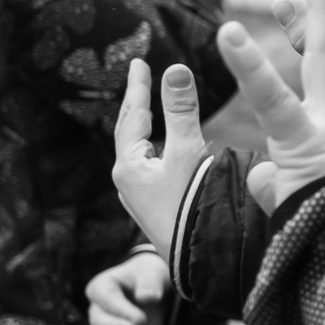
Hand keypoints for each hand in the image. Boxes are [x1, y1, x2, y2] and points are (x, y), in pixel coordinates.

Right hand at [87, 253, 170, 324]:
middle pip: (101, 324)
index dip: (120, 310)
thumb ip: (149, 283)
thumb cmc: (147, 274)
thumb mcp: (150, 271)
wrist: (152, 286)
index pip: (106, 299)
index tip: (140, 319)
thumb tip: (148, 298)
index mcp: (102, 288)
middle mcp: (100, 313)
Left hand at [111, 60, 208, 259]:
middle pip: (131, 134)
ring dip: (149, 129)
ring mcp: (140, 198)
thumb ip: (181, 111)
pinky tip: (169, 153)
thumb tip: (175, 67)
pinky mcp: (155, 209)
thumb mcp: (188, 152)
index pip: (132, 116)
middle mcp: (128, 183)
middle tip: (140, 79)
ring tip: (152, 111)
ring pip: (142, 154)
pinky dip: (160, 150)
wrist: (197, 263)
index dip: (137, 87)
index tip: (139, 62)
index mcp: (128, 167)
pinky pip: (152, 169)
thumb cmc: (190, 208)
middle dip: (138, 105)